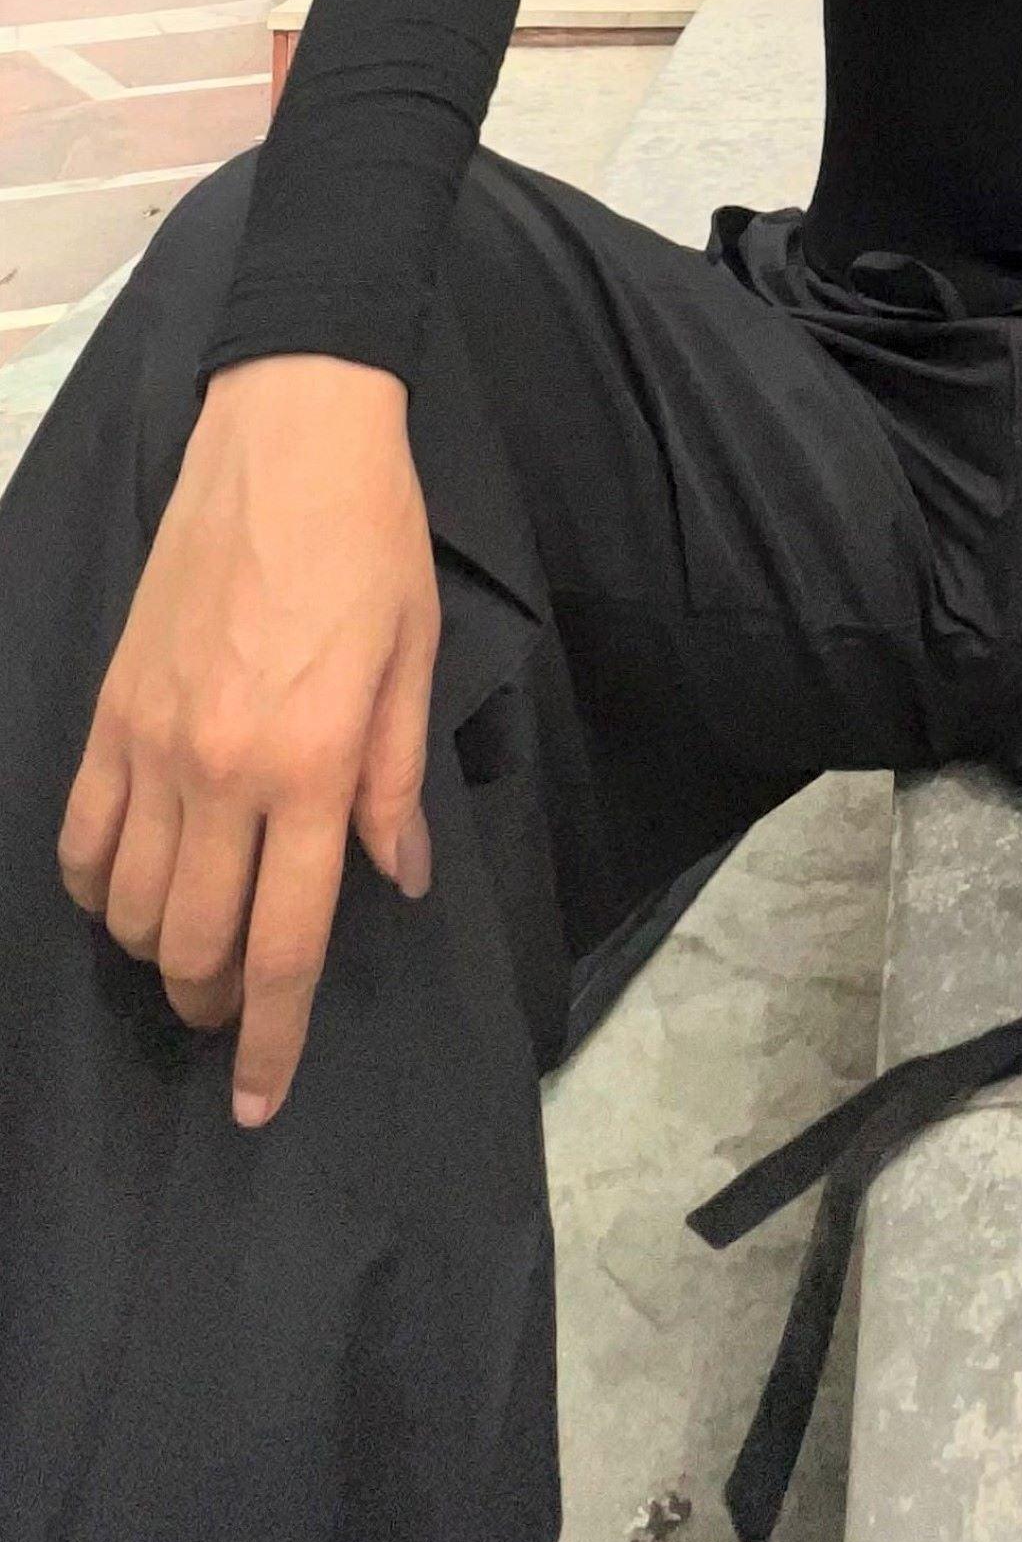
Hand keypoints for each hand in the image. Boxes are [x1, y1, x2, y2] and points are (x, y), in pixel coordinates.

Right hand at [56, 355, 439, 1126]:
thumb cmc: (372, 544)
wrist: (286, 441)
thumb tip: (394, 878)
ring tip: (193, 954)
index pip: (284, 943)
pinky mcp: (111, 711)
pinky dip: (100, 886)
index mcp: (315, 768)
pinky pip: (85, 836)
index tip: (259, 1100)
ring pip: (132, 905)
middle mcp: (225, 774)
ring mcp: (155, 745)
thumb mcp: (415, 661)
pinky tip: (129, 891)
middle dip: (212, 1005)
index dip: (271, 1038)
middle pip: (197, 944)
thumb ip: (397, 784)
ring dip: (159, 951)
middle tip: (233, 1015)